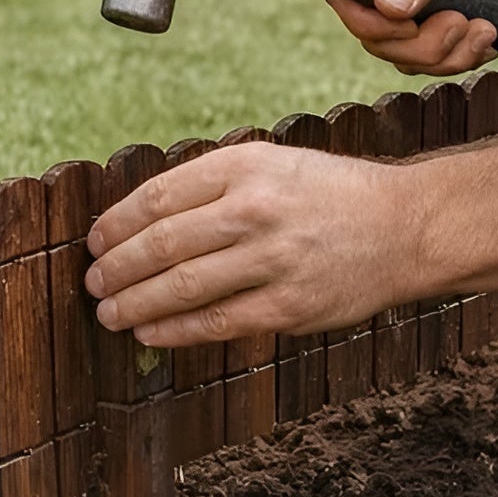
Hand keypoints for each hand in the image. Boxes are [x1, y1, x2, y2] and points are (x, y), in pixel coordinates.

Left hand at [84, 143, 420, 347]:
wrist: (405, 226)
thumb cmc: (330, 194)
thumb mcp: (273, 164)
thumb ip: (214, 184)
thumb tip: (141, 219)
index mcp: (246, 165)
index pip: (159, 197)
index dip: (116, 224)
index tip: (94, 241)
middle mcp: (256, 209)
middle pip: (162, 244)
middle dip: (115, 268)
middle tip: (92, 282)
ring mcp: (273, 259)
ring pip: (180, 287)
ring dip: (133, 303)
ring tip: (108, 312)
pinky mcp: (288, 305)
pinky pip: (214, 322)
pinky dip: (172, 330)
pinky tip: (148, 332)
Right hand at [324, 0, 497, 74]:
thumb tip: (389, 5)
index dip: (369, 21)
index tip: (410, 24)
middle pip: (374, 36)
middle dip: (422, 44)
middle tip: (460, 22)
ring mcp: (398, 4)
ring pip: (402, 55)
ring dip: (446, 54)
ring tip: (482, 28)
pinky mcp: (424, 23)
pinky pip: (427, 60)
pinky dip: (458, 57)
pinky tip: (483, 35)